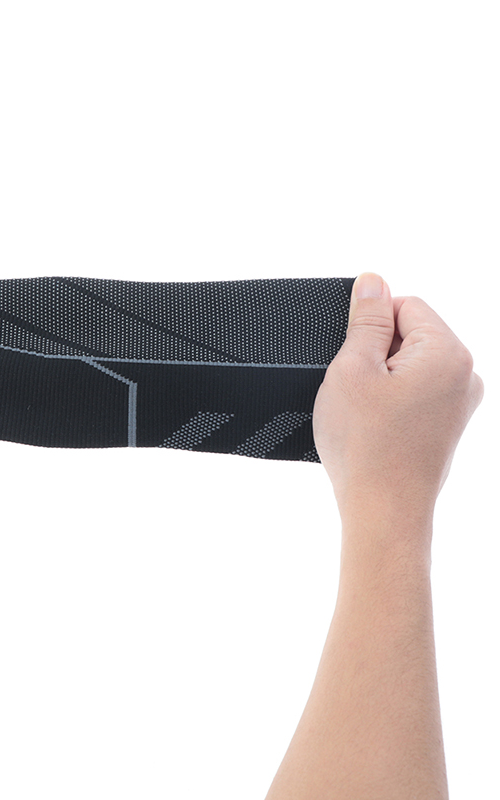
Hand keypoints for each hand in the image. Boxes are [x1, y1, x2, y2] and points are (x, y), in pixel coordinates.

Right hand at [313, 272, 483, 521]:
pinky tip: (374, 426)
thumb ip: (364, 319)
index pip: (404, 304)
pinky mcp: (447, 425)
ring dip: (380, 379)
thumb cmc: (366, 446)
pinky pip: (415, 392)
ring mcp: (460, 403)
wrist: (383, 511)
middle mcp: (465, 374)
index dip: (367, 326)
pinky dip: (390, 401)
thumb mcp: (351, 368)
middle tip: (354, 389)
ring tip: (363, 413)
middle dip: (375, 352)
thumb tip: (373, 280)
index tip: (350, 358)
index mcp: (447, 352)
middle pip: (410, 334)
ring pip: (409, 365)